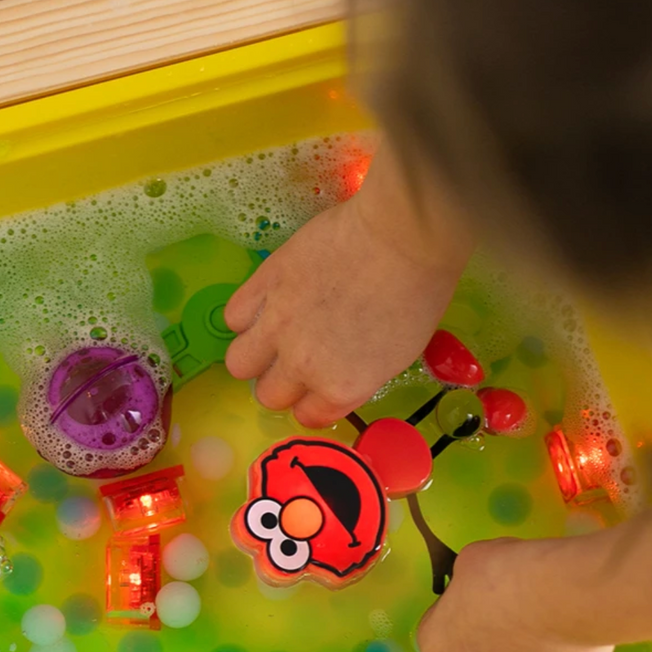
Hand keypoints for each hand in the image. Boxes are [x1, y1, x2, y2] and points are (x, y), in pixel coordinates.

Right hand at [224, 143, 471, 426]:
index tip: (318, 386)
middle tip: (298, 357)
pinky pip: (233, 317)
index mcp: (341, 388)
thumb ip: (359, 375)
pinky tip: (266, 305)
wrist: (401, 236)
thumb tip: (339, 371)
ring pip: (240, 364)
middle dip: (282, 382)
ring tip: (273, 335)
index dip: (312, 401)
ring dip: (256, 356)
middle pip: (269, 395)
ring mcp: (277, 326)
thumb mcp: (398, 354)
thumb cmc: (418, 293)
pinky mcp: (263, 286)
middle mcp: (302, 366)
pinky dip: (246, 316)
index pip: (308, 416)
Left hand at [416, 538, 617, 651]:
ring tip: (543, 615)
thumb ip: (465, 582)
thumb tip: (475, 585)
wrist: (562, 595)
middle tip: (509, 606)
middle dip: (488, 637)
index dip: (457, 609)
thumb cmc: (503, 574)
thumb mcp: (468, 562)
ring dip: (523, 650)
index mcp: (437, 651)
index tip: (477, 593)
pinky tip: (567, 626)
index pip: (438, 632)